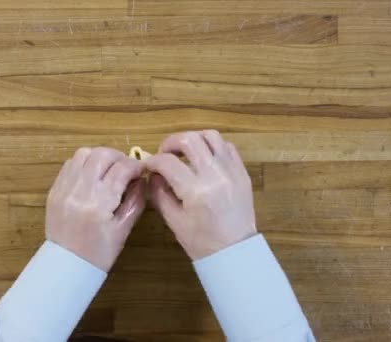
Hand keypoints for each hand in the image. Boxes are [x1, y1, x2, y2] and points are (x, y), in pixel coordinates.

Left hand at [45, 147, 145, 270]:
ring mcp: (64, 189)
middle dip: (118, 157)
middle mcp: (79, 191)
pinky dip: (83, 164)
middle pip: (101, 155)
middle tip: (126, 168)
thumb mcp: (124, 229)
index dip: (136, 165)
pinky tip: (91, 176)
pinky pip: (69, 165)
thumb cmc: (99, 253)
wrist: (66, 266)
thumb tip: (141, 179)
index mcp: (99, 204)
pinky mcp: (54, 190)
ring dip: (99, 157)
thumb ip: (135, 201)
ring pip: (83, 154)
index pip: (121, 169)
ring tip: (108, 169)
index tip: (141, 170)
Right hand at [146, 130, 256, 259]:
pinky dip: (212, 147)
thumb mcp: (173, 221)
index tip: (148, 166)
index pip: (167, 162)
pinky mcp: (242, 172)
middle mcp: (216, 174)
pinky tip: (204, 159)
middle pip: (190, 139)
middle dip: (171, 142)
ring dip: (193, 140)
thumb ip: (160, 194)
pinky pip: (227, 147)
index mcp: (196, 191)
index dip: (152, 161)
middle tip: (164, 153)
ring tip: (185, 153)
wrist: (235, 252)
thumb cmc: (201, 242)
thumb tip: (154, 175)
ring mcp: (232, 171)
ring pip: (211, 136)